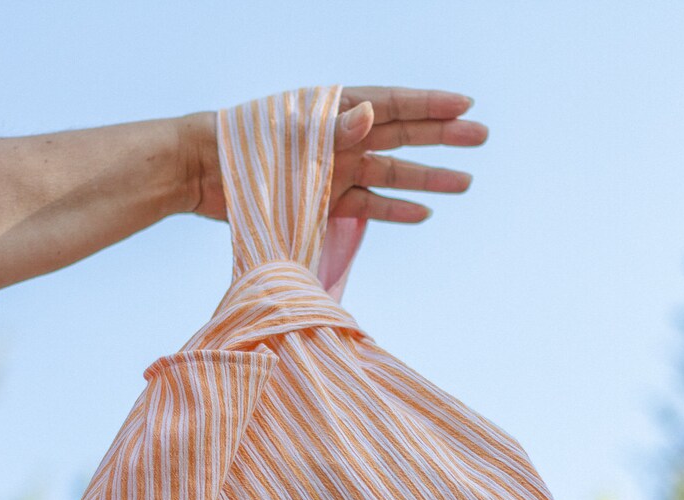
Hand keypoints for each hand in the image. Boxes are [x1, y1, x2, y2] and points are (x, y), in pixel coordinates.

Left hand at [183, 86, 487, 223]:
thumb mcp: (290, 135)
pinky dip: (391, 210)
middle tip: (482, 137)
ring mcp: (333, 170)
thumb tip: (370, 115)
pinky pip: (366, 206)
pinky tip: (421, 213)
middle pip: (402, 136)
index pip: (393, 103)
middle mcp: (340, 138)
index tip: (467, 104)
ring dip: (426, 179)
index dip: (431, 104)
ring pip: (391, 174)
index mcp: (334, 109)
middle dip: (442, 138)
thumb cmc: (242, 145)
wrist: (202, 172)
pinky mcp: (321, 201)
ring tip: (464, 182)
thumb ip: (332, 128)